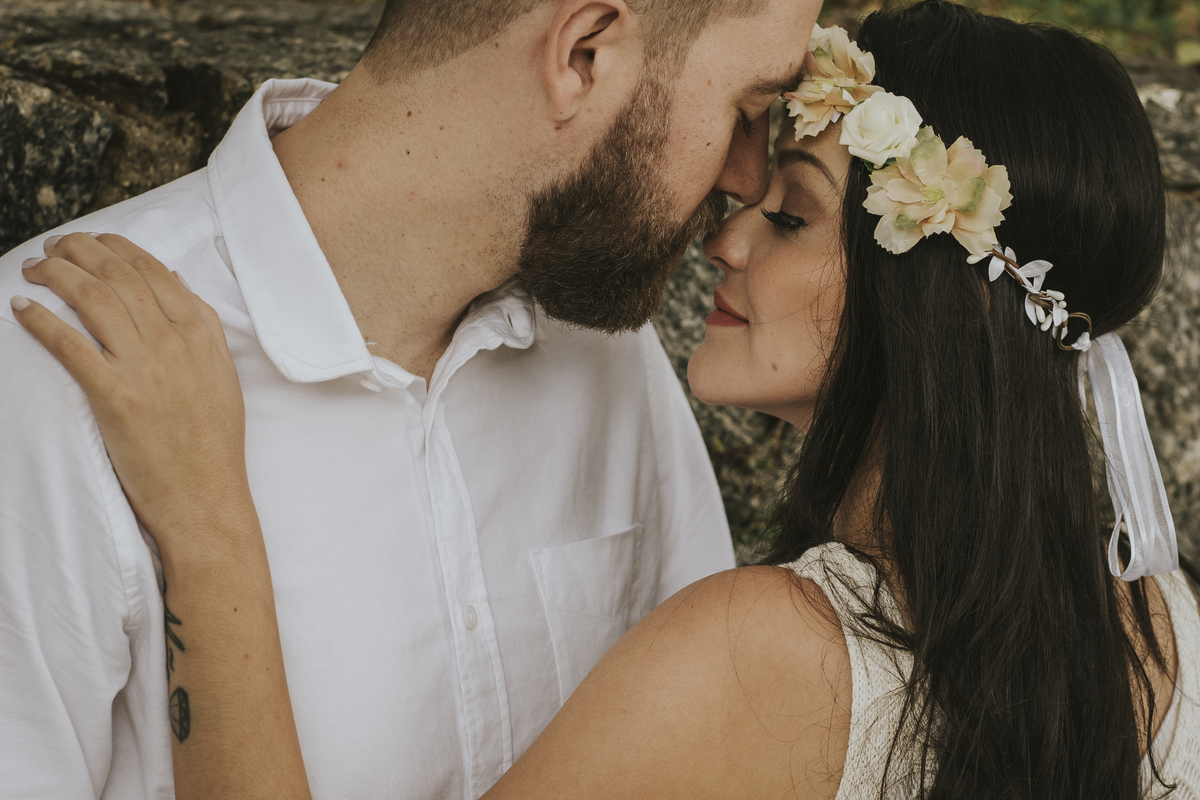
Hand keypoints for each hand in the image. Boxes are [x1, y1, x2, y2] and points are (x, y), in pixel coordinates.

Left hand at [11, 233, 249, 552]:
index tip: (91, 242)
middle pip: (119, 275)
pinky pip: (70, 345)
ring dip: (56, 274)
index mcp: (200, 334)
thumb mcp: (220, 375)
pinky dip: (42, 321)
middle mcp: (174, 343)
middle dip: (79, 250)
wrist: (206, 495)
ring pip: (94, 299)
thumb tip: (174, 282)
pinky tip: (22, 309)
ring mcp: (145, 368)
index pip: (153, 270)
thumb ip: (201, 327)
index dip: (116, 247)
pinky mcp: (116, 397)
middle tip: (53, 246)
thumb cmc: (212, 442)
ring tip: (33, 268)